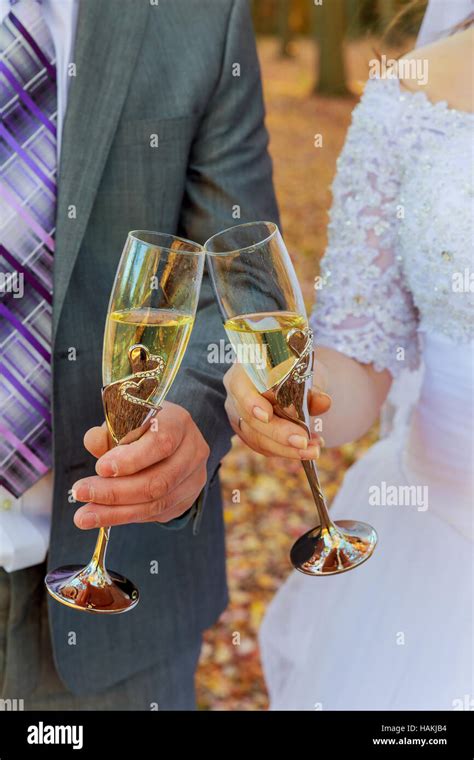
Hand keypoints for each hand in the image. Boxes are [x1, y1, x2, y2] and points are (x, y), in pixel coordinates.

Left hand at [71, 401, 209, 528]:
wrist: (169, 440)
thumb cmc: (142, 427)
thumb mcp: (125, 420)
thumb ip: (108, 432)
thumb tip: (94, 442)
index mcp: (178, 423)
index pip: (161, 443)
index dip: (131, 459)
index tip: (101, 468)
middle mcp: (192, 452)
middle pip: (158, 480)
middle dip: (115, 492)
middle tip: (81, 493)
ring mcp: (193, 479)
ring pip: (155, 503)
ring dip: (116, 512)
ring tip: (84, 515)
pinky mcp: (186, 500)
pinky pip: (155, 514)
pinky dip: (125, 517)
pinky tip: (102, 516)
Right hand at [223, 363, 330, 458]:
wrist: (293, 377)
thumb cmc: (295, 370)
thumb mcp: (304, 372)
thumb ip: (311, 388)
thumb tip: (323, 402)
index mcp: (244, 369)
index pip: (240, 386)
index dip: (251, 403)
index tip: (268, 416)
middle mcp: (237, 394)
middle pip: (250, 419)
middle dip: (278, 434)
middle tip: (303, 442)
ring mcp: (239, 415)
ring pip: (257, 438)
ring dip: (286, 449)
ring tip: (312, 450)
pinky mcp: (248, 432)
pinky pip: (264, 447)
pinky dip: (287, 451)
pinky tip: (307, 450)